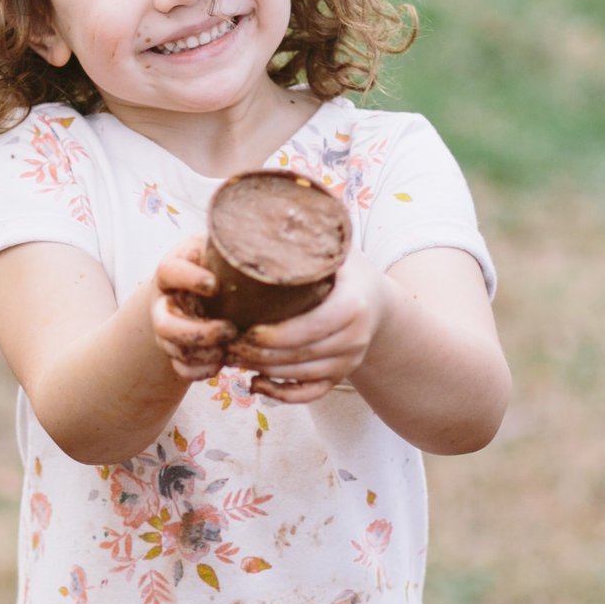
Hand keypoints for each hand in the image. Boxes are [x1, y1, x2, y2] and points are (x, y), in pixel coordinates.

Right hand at [148, 236, 235, 381]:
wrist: (204, 286)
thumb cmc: (221, 261)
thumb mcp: (224, 245)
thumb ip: (236, 239)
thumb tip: (275, 227)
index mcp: (175, 269)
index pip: (168, 271)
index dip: (188, 279)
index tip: (214, 285)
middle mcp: (166, 300)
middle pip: (163, 323)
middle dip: (197, 333)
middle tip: (230, 329)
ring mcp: (169, 327)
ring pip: (171, 349)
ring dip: (203, 354)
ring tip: (231, 349)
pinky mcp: (178, 349)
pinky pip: (181, 368)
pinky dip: (201, 370)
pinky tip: (222, 363)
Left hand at [228, 247, 395, 403]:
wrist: (378, 302)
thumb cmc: (346, 269)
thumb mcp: (336, 248)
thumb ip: (309, 233)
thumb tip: (272, 208)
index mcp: (353, 305)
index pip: (311, 327)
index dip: (276, 334)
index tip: (244, 328)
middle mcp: (355, 338)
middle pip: (301, 354)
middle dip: (259, 353)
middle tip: (226, 341)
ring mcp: (349, 361)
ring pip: (301, 376)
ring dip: (263, 370)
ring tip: (231, 355)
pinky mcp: (340, 377)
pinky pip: (310, 394)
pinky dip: (282, 395)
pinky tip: (255, 382)